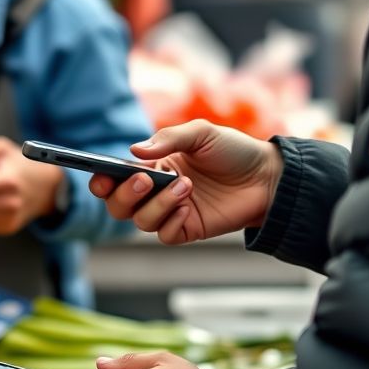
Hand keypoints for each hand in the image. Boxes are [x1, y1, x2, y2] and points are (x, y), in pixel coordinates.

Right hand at [89, 120, 283, 244]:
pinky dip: (170, 222)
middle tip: (146, 179)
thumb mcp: (201, 133)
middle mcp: (157, 189)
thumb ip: (167, 139)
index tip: (101, 177)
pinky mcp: (188, 228)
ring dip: (157, 204)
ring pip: (140, 221)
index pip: (116, 177)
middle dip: (125, 195)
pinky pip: (165, 235)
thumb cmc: (234, 150)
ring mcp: (172, 211)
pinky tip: (187, 209)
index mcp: (154, 164)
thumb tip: (134, 151)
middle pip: (119, 205)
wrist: (267, 176)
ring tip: (184, 186)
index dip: (102, 180)